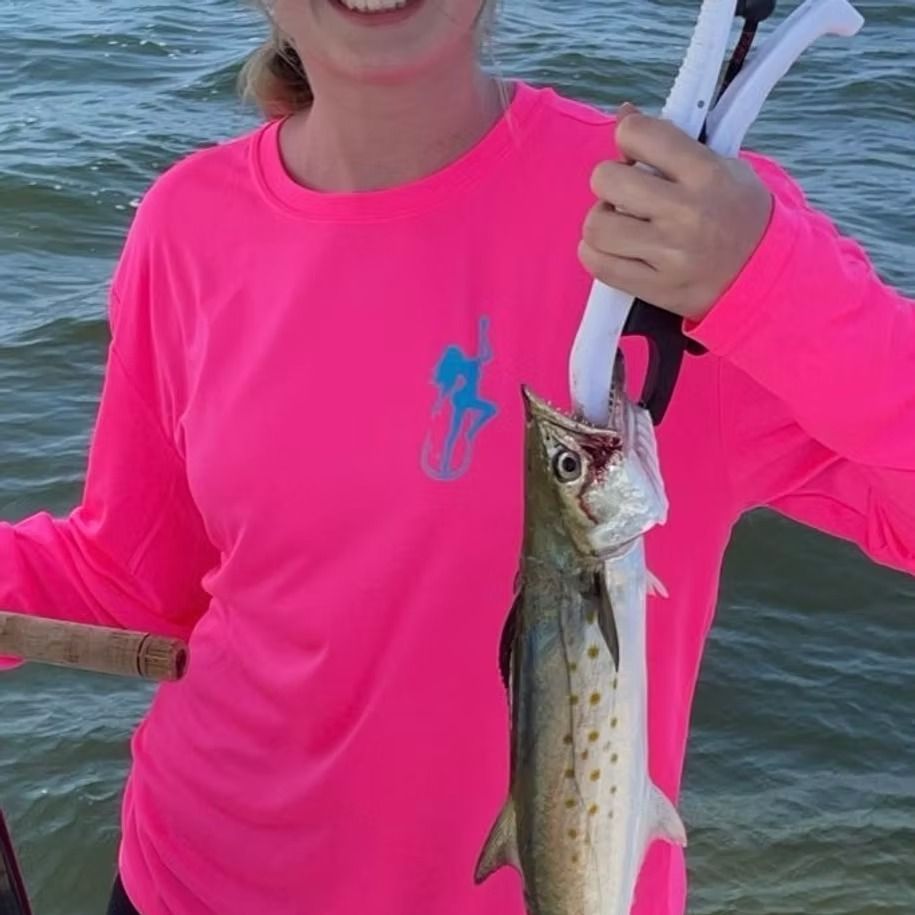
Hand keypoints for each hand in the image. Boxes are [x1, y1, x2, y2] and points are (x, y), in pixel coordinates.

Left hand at [578, 104, 773, 321]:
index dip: (629, 137)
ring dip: (601, 220)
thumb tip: (623, 113)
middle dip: (609, 182)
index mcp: (706, 173)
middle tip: (625, 192)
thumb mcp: (721, 165)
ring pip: (596, 226)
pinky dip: (597, 253)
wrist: (762, 273)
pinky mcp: (655, 288)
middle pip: (606, 180)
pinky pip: (597, 264)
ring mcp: (669, 254)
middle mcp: (686, 214)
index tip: (637, 151)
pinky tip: (617, 248)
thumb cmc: (737, 213)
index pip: (638, 134)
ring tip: (622, 223)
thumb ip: (671, 140)